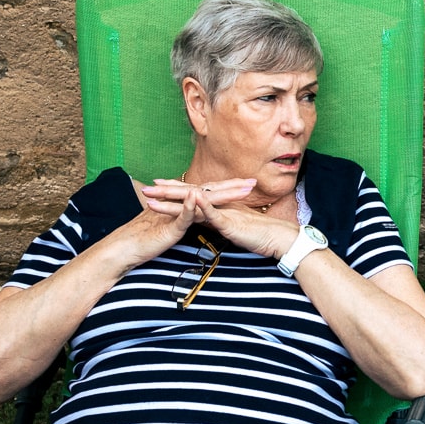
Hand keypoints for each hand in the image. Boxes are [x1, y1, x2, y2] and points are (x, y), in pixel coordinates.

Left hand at [142, 177, 296, 257]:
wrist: (278, 237)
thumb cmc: (258, 235)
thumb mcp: (232, 227)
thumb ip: (219, 222)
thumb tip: (207, 221)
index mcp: (218, 207)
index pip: (193, 196)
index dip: (176, 191)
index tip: (158, 187)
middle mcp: (219, 205)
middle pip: (189, 196)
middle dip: (166, 192)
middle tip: (146, 188)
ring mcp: (224, 211)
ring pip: (195, 203)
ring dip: (174, 199)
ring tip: (154, 197)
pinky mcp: (230, 222)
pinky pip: (213, 214)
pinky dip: (201, 206)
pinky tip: (190, 200)